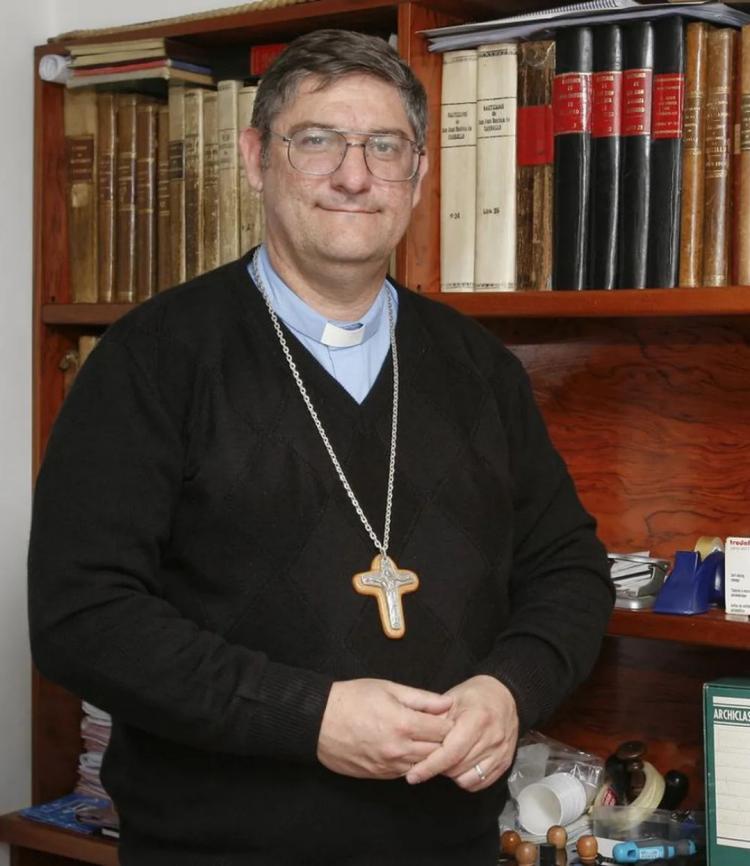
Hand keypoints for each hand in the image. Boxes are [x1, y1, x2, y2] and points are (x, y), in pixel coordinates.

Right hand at [317, 678, 453, 779]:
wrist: (318, 720)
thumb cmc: (352, 698)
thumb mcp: (388, 688)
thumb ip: (422, 698)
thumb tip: (448, 703)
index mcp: (404, 724)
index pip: (444, 731)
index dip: (449, 723)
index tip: (447, 717)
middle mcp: (398, 749)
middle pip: (437, 752)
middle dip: (443, 741)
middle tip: (441, 729)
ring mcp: (388, 765)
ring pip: (423, 766)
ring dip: (428, 754)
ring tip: (424, 739)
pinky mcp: (378, 775)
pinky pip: (405, 772)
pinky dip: (411, 762)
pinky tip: (406, 749)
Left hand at [405, 675, 517, 791]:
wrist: (505, 696)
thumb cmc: (474, 695)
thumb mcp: (451, 698)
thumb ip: (434, 720)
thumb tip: (414, 741)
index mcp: (477, 719)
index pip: (451, 752)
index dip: (430, 766)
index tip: (413, 775)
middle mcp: (492, 738)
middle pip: (458, 767)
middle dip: (438, 769)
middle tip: (427, 762)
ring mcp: (501, 752)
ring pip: (468, 779)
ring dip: (452, 775)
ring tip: (445, 761)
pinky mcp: (506, 763)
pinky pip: (481, 783)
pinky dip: (466, 779)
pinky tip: (459, 767)